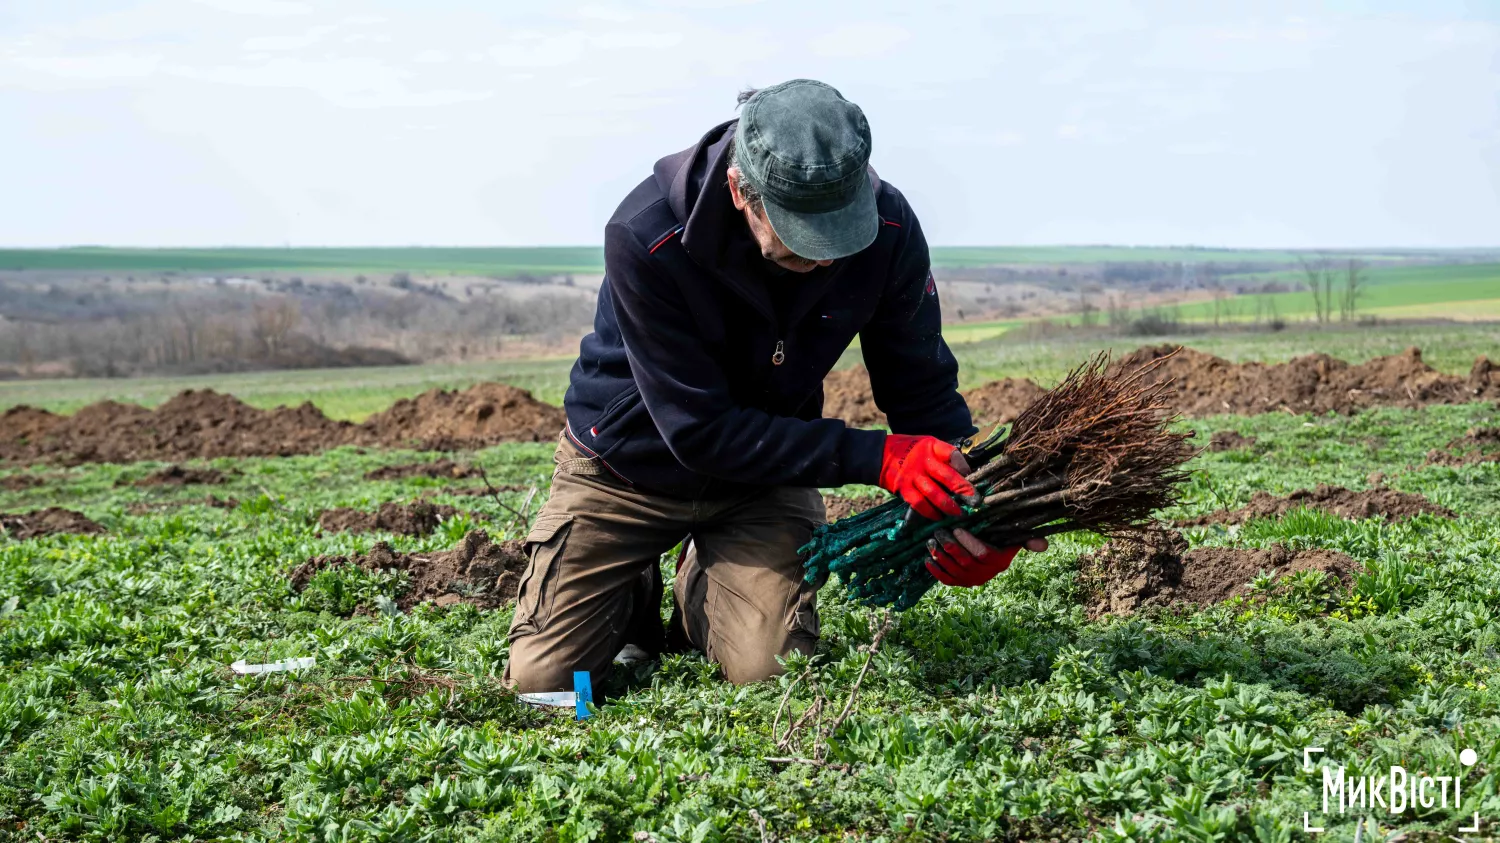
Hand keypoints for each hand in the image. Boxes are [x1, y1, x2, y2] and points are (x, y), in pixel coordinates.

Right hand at [877, 434, 976, 520]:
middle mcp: (922, 461)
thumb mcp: (926, 444)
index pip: (952, 454)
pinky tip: (938, 517)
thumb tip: (963, 472)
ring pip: (934, 494)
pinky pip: (919, 503)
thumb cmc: (909, 450)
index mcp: (930, 446)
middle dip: (964, 490)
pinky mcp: (903, 488)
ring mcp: (912, 476)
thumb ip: (942, 455)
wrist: (879, 454)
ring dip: (948, 506)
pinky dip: (930, 512)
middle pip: (947, 476)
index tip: (970, 475)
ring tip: (959, 513)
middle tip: (975, 501)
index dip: (963, 466)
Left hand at [927, 528, 1048, 587]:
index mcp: (1000, 561)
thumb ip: (1027, 538)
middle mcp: (986, 574)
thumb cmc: (1000, 538)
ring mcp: (972, 581)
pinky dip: (936, 571)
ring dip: (940, 556)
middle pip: (966, 562)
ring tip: (931, 541)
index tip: (957, 529)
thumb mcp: (1014, 536)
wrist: (989, 553)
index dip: (969, 543)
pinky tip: (928, 559)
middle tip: (939, 532)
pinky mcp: (960, 584)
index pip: (983, 554)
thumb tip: (1043, 545)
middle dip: (950, 546)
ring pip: (954, 570)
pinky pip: (947, 580)